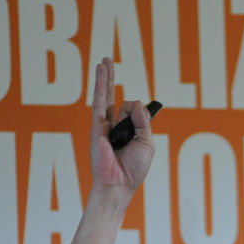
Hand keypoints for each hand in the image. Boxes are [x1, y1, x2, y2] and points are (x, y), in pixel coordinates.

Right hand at [90, 58, 153, 196]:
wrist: (119, 183)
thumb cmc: (133, 168)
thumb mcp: (146, 143)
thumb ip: (143, 122)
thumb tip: (135, 102)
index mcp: (127, 131)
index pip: (134, 112)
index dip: (141, 114)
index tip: (143, 124)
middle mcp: (114, 126)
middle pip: (113, 98)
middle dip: (111, 79)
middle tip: (108, 62)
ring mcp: (104, 126)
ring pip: (106, 97)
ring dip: (106, 77)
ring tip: (105, 60)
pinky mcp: (97, 127)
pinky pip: (100, 102)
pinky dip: (102, 85)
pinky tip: (100, 71)